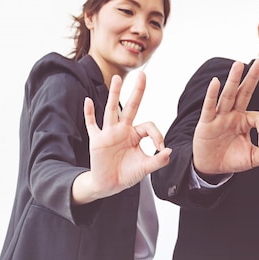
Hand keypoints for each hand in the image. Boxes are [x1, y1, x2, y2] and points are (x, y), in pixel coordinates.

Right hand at [74, 72, 171, 203]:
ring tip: (117, 78)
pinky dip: (89, 113)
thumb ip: (158, 160)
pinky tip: (88, 101)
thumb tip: (170, 151)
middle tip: (143, 74)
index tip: (161, 148)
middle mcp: (122, 130)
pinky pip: (92, 124)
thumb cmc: (127, 174)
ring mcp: (109, 133)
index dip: (158, 135)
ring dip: (114, 95)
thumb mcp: (145, 168)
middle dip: (137, 91)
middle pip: (131, 107)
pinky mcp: (97, 140)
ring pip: (112, 110)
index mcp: (136, 135)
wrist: (109, 185)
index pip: (149, 125)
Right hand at [192, 59, 258, 175]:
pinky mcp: (206, 123)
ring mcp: (220, 117)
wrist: (211, 168)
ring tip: (239, 64)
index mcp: (246, 121)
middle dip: (253, 78)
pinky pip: (209, 107)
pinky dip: (212, 95)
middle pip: (244, 93)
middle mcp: (234, 114)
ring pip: (228, 96)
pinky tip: (215, 82)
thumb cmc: (232, 159)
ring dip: (234, 80)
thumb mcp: (251, 159)